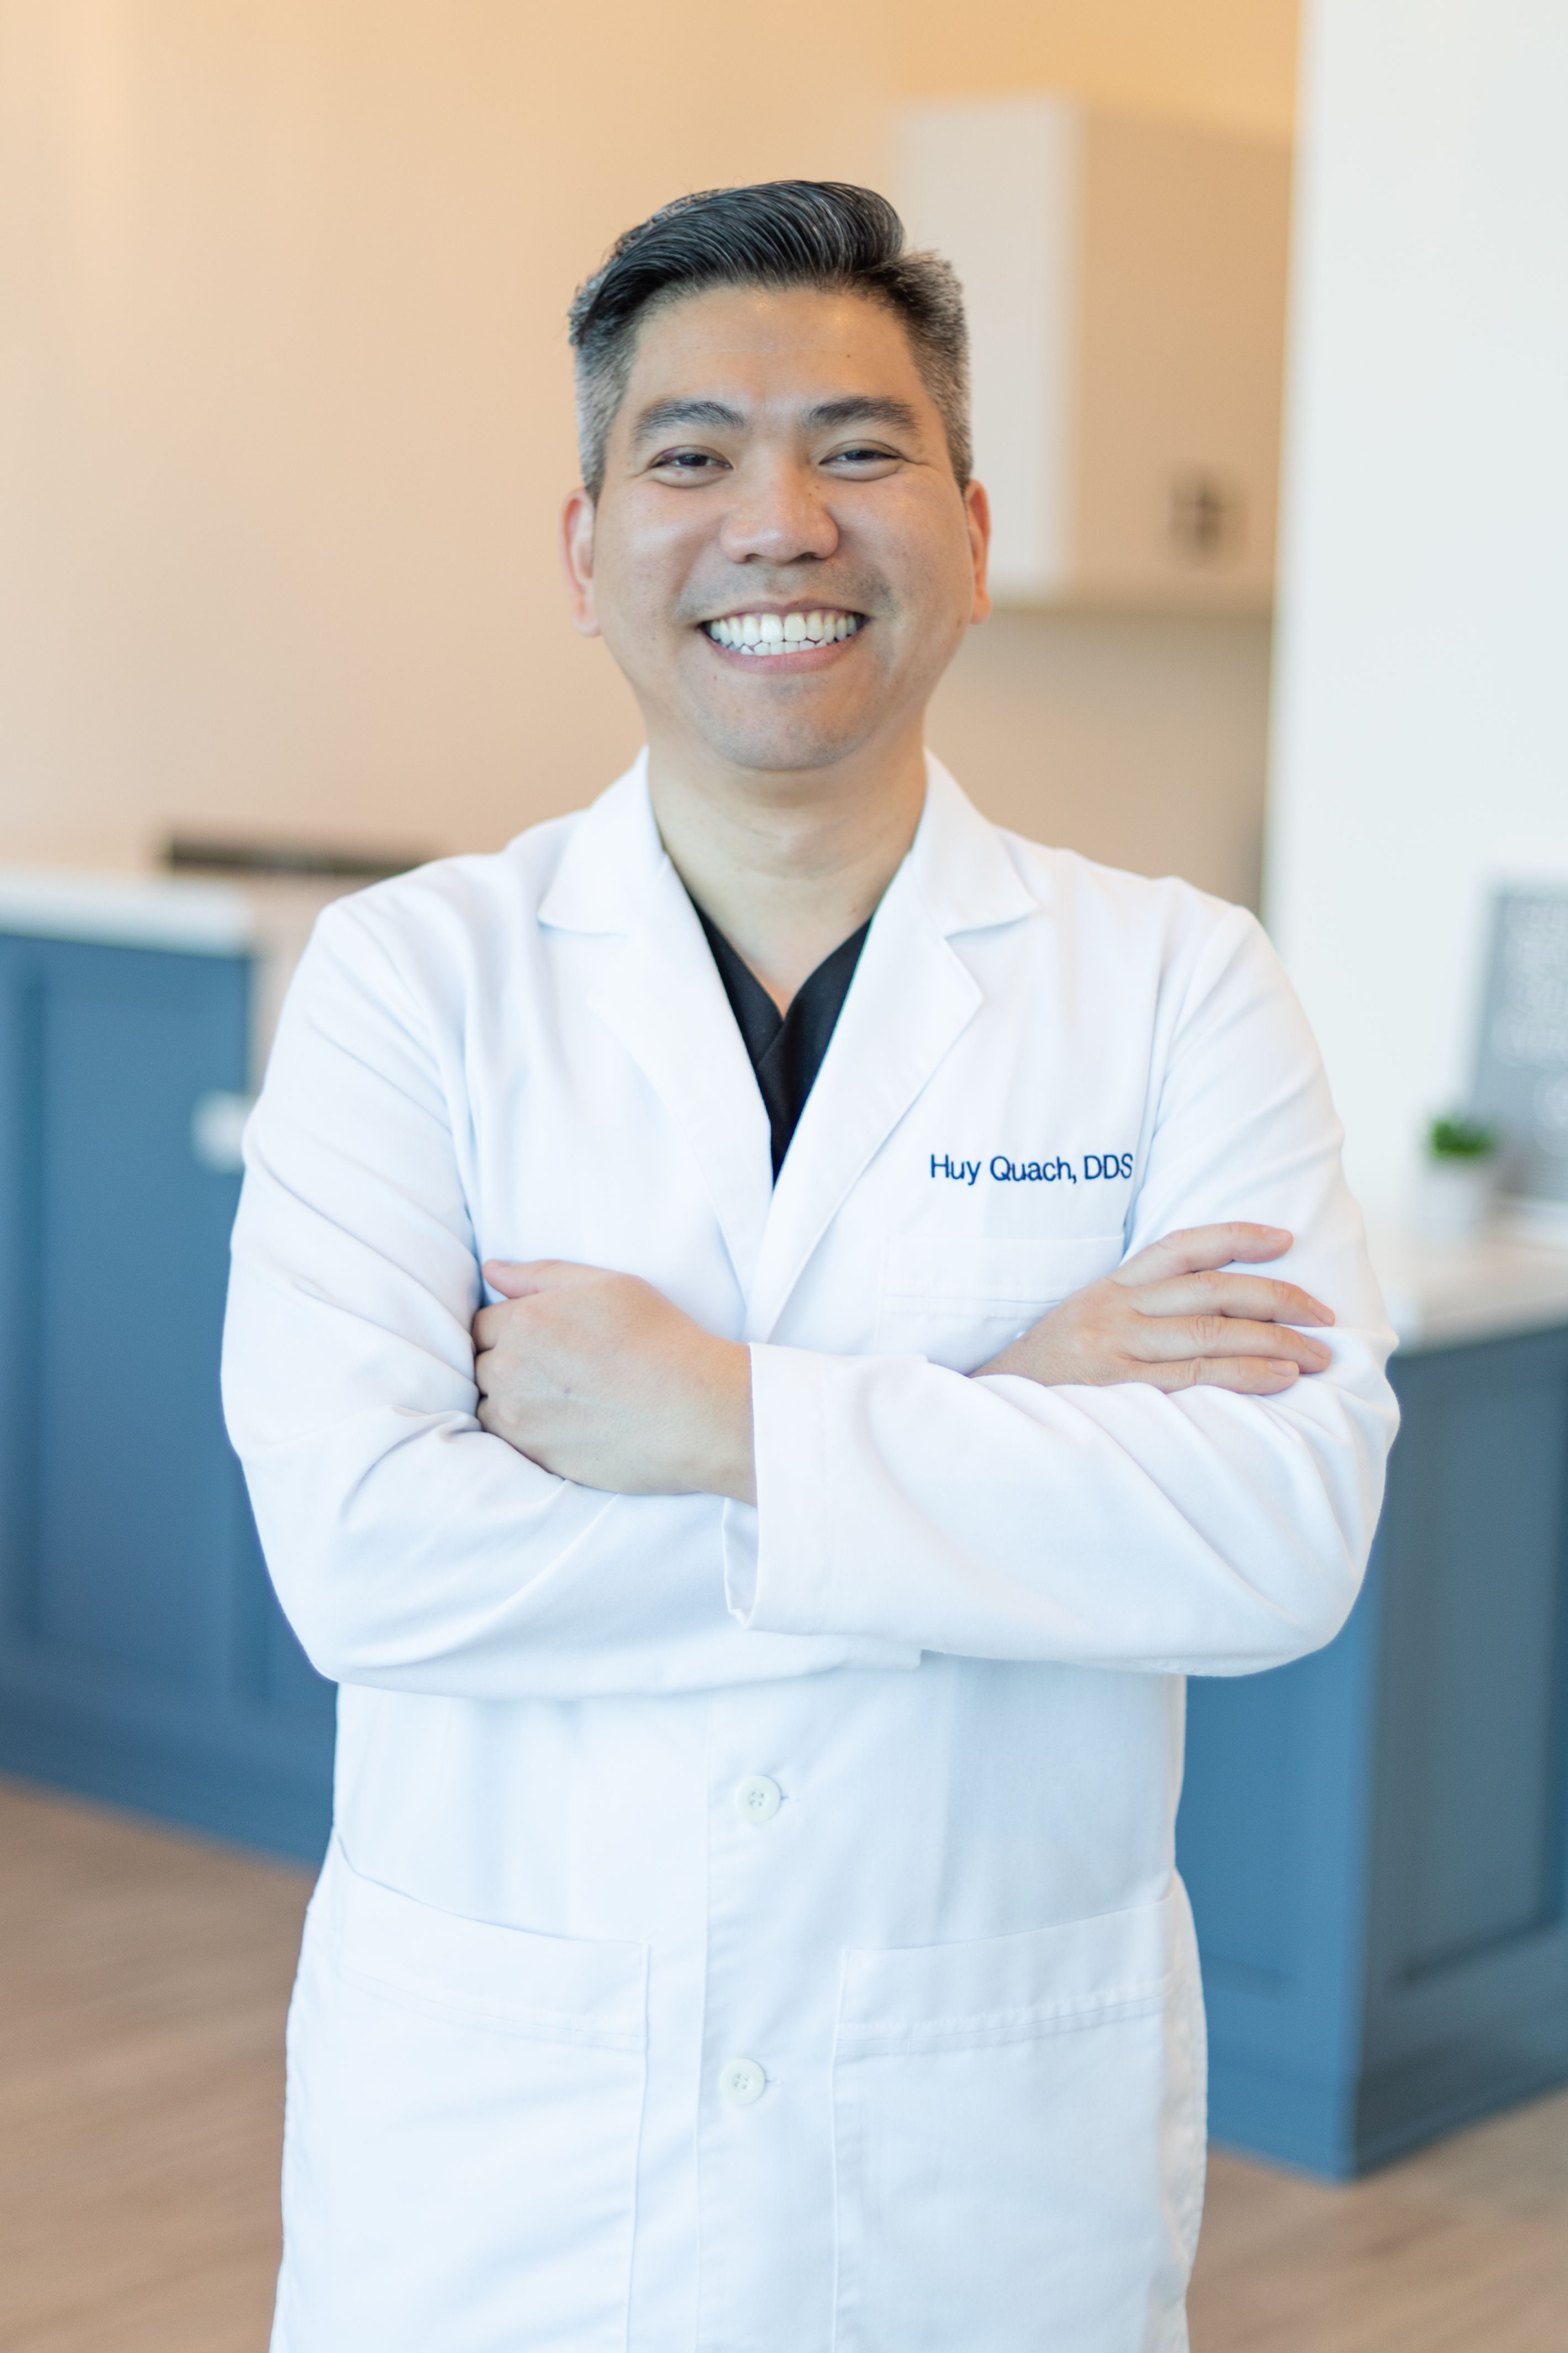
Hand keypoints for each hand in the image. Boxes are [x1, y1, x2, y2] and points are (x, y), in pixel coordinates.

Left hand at [473, 1261, 755, 1500]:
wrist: (694, 1411)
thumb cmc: (659, 1339)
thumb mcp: (607, 1285)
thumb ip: (541, 1275)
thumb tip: (491, 1270)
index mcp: (526, 1321)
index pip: (483, 1323)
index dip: (511, 1327)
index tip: (543, 1339)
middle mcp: (512, 1370)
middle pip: (481, 1363)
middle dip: (507, 1362)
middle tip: (554, 1367)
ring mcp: (519, 1418)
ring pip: (489, 1405)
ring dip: (510, 1399)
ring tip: (557, 1398)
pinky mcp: (534, 1457)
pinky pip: (506, 1442)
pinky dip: (524, 1432)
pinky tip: (561, 1424)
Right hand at [977, 1224, 1334, 1395]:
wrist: (990, 1408)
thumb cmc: (1052, 1374)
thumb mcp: (1087, 1324)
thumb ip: (1141, 1312)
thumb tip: (1221, 1316)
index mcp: (1110, 1286)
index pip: (1181, 1247)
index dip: (1236, 1237)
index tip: (1285, 1239)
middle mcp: (1113, 1308)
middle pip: (1210, 1289)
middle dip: (1277, 1298)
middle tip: (1325, 1316)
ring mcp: (1114, 1346)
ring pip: (1210, 1332)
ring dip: (1274, 1342)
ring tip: (1317, 1357)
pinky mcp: (1116, 1386)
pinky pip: (1194, 1376)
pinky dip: (1244, 1374)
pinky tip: (1279, 1378)